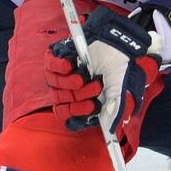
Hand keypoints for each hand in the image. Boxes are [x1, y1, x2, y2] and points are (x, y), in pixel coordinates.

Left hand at [45, 8, 162, 135]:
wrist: (117, 43)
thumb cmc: (117, 68)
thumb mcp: (119, 90)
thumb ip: (115, 109)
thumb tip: (111, 127)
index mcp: (80, 102)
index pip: (68, 117)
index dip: (76, 115)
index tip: (90, 108)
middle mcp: (68, 91)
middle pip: (62, 105)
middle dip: (80, 99)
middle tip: (97, 88)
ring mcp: (60, 76)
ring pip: (56, 89)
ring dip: (72, 84)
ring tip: (87, 76)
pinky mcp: (56, 59)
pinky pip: (50, 68)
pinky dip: (59, 69)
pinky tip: (71, 65)